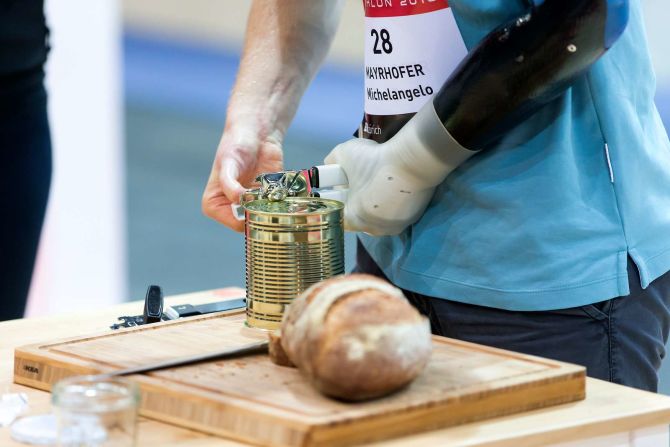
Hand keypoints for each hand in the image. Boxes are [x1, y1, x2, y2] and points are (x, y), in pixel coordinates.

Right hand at [202, 130, 282, 231]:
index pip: (235, 224)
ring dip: (275, 209)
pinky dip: (284, 204)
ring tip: (276, 192)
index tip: (258, 201)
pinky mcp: (267, 200)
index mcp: (214, 205)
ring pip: (267, 219)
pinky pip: (278, 210)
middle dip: (264, 214)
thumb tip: (239, 201)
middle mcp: (232, 210)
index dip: (249, 217)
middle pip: (253, 225)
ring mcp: (251, 206)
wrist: (256, 135)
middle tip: (270, 197)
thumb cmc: (235, 146)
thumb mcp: (228, 164)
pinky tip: (283, 191)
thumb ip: (229, 185)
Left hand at [325, 101, 474, 235]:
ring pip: (379, 218)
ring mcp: (394, 227)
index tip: (344, 189)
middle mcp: (373, 229)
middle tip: (363, 183)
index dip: (340, 202)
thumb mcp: (344, 153)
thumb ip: (331, 161)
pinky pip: (397, 214)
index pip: (339, 217)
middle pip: (360, 218)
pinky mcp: (411, 220)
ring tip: (380, 184)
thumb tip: (328, 164)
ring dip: (377, 205)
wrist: (413, 161)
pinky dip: (394, 203)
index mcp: (353, 219)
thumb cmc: (374, 161)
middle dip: (360, 203)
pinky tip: (395, 187)